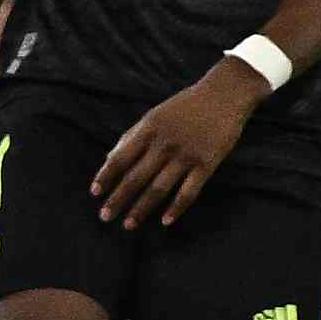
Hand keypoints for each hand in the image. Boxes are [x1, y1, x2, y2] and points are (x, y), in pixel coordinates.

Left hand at [93, 61, 269, 227]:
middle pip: (135, 178)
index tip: (95, 193)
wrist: (225, 94)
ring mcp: (186, 155)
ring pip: (158, 189)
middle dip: (118, 200)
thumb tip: (109, 158)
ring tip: (129, 225)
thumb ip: (132, 136)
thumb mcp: (155, 115)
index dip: (105, 177)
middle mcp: (164, 144)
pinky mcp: (207, 164)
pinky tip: (165, 221)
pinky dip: (176, 208)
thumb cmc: (186, 105)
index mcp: (148, 130)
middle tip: (105, 217)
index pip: (120, 158)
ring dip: (141, 209)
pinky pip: (189, 192)